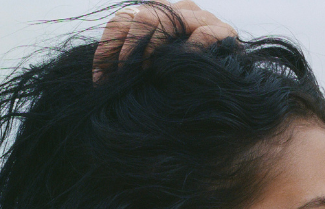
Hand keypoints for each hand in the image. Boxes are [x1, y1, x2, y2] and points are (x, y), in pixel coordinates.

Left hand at [92, 0, 237, 81]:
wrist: (224, 83)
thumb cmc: (181, 80)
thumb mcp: (148, 72)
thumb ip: (128, 69)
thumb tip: (100, 82)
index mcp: (157, 15)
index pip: (122, 21)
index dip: (107, 49)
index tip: (101, 79)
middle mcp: (176, 10)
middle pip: (142, 17)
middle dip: (128, 51)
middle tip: (124, 78)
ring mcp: (200, 18)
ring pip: (169, 20)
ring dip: (152, 49)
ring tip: (147, 73)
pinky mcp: (223, 31)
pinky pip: (203, 34)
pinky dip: (188, 50)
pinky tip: (176, 67)